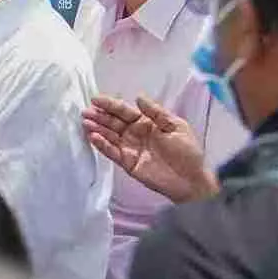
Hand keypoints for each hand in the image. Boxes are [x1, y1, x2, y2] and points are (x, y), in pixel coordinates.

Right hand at [83, 94, 220, 202]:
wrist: (192, 181)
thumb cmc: (188, 153)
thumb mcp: (176, 126)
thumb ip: (156, 112)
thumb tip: (137, 97)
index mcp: (146, 123)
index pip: (124, 111)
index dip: (110, 105)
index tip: (96, 99)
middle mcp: (135, 134)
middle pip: (113, 122)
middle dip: (99, 116)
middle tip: (85, 111)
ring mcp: (130, 148)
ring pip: (109, 136)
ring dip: (97, 129)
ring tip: (85, 122)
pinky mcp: (128, 163)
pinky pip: (112, 152)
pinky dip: (102, 145)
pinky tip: (93, 137)